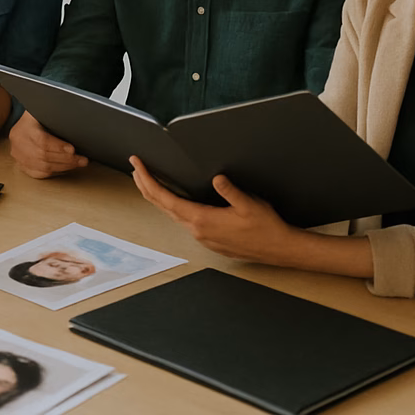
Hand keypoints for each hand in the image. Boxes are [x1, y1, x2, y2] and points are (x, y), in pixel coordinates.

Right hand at [9, 111, 87, 178]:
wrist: (21, 125)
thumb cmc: (35, 117)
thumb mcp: (43, 111)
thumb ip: (56, 115)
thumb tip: (74, 119)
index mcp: (25, 127)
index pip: (41, 140)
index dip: (58, 146)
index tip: (72, 149)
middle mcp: (19, 143)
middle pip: (44, 156)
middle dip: (66, 159)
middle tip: (82, 159)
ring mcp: (19, 156)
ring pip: (43, 167)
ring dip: (64, 167)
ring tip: (77, 164)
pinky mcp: (21, 165)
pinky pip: (39, 174)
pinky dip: (54, 172)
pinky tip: (65, 168)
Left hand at [129, 156, 296, 262]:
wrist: (279, 249)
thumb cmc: (266, 228)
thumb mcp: (249, 204)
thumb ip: (231, 191)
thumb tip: (216, 178)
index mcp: (202, 220)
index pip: (165, 198)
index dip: (148, 180)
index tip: (138, 165)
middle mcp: (197, 230)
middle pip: (162, 205)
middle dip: (146, 185)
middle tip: (135, 167)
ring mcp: (202, 236)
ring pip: (171, 213)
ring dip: (157, 196)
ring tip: (147, 180)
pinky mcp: (209, 238)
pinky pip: (182, 220)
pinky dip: (170, 206)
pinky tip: (172, 199)